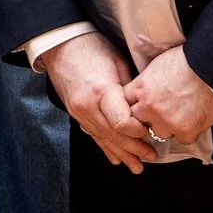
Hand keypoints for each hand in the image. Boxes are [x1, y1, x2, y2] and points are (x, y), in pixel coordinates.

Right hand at [44, 35, 152, 173]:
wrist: (60, 45)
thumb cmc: (92, 48)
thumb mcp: (118, 62)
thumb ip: (129, 90)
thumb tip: (142, 109)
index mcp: (102, 91)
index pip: (122, 123)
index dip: (138, 131)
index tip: (151, 130)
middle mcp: (88, 106)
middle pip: (114, 135)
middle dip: (134, 148)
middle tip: (152, 157)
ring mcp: (79, 112)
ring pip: (103, 139)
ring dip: (122, 153)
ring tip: (137, 167)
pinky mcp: (75, 114)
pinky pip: (92, 135)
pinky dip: (105, 147)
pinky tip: (115, 159)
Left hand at [121, 46, 212, 144]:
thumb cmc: (188, 60)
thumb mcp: (157, 65)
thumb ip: (145, 84)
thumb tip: (141, 93)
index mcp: (141, 89)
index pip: (124, 107)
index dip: (133, 107)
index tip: (140, 107)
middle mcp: (150, 108)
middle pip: (138, 124)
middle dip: (147, 119)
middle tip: (161, 111)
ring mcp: (167, 122)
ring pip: (159, 134)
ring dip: (168, 127)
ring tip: (181, 113)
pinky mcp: (186, 132)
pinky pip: (182, 139)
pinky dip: (188, 131)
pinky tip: (195, 117)